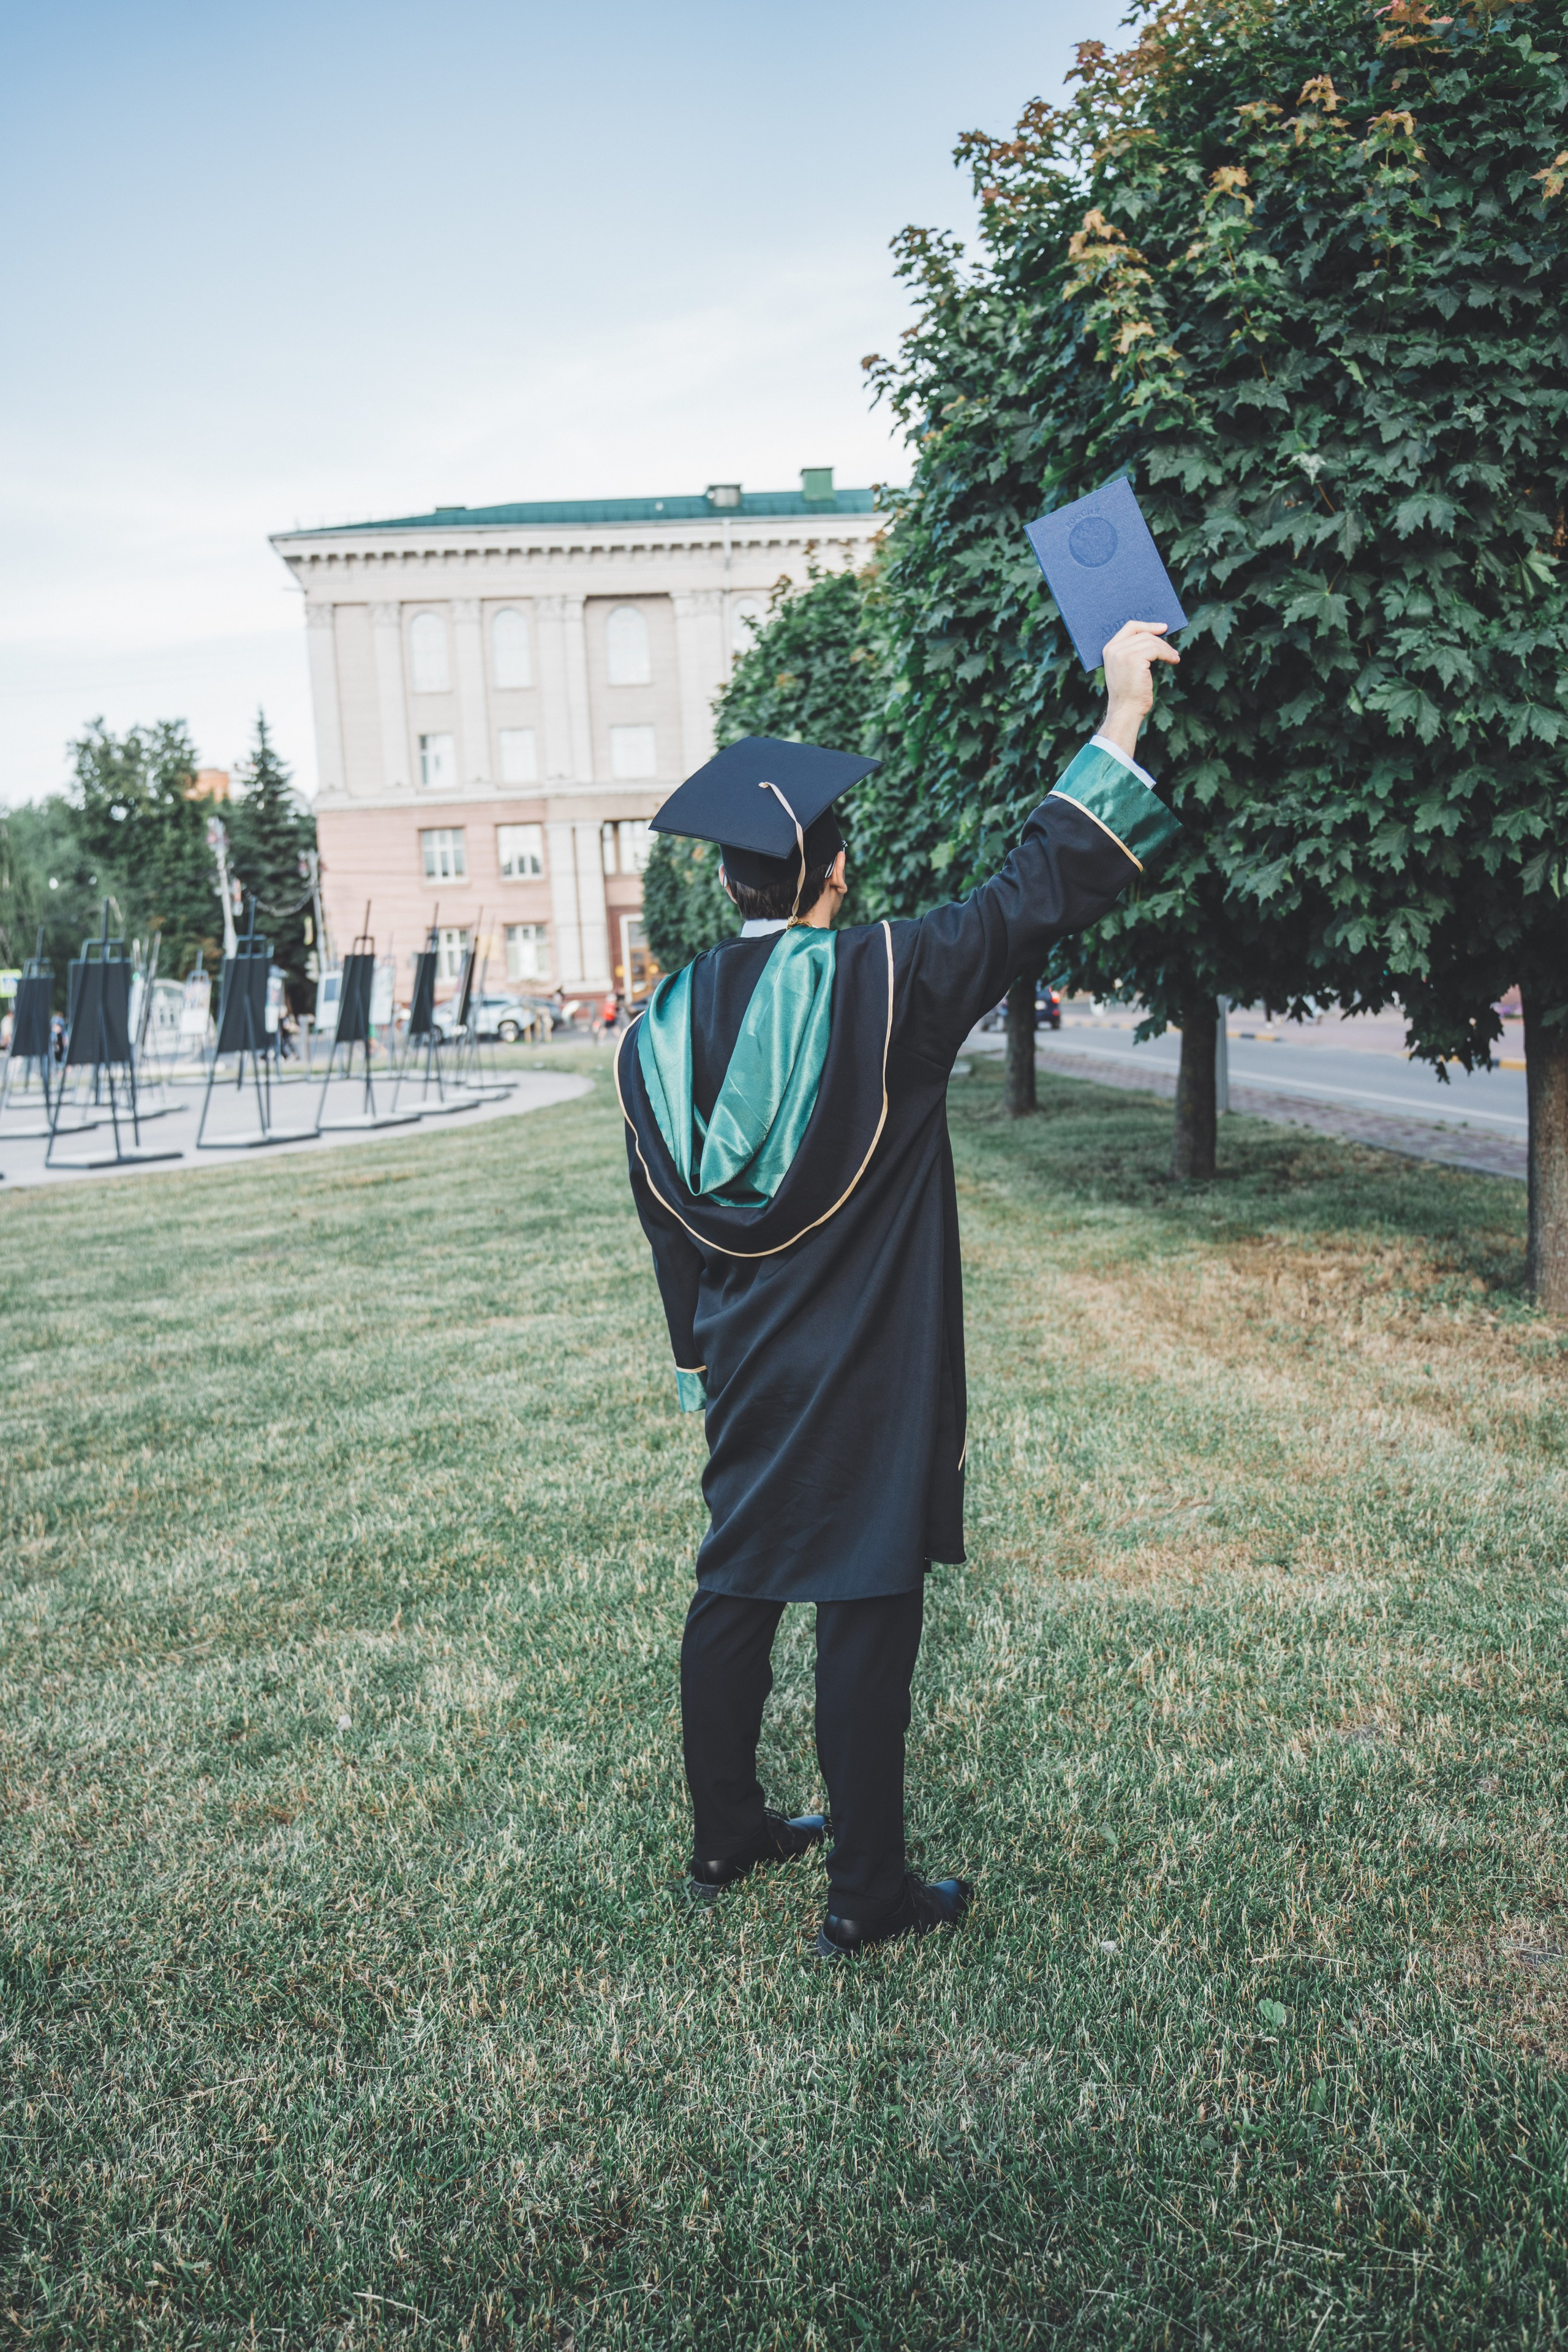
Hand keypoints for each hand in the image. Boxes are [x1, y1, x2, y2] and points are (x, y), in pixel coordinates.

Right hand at [1099, 621, 1179, 757]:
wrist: (1126, 711)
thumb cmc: (1129, 693)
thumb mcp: (1127, 668)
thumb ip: (1133, 652)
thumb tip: (1156, 637)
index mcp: (1109, 649)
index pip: (1131, 627)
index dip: (1148, 626)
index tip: (1163, 628)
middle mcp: (1114, 649)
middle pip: (1143, 634)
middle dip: (1161, 641)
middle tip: (1173, 651)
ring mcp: (1123, 653)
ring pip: (1151, 641)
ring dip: (1166, 649)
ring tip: (1174, 658)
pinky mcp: (1134, 659)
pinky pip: (1156, 649)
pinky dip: (1167, 654)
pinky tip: (1173, 661)